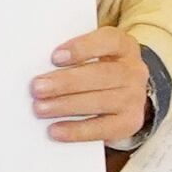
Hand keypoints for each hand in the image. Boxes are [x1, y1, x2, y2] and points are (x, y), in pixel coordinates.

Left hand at [34, 26, 152, 144]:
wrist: (126, 97)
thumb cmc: (99, 71)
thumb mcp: (93, 55)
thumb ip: (72, 58)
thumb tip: (42, 71)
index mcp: (124, 46)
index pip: (108, 41)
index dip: (82, 48)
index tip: (55, 57)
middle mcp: (134, 71)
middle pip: (101, 74)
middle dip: (66, 82)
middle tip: (37, 88)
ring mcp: (135, 98)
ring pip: (100, 101)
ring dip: (66, 105)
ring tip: (40, 108)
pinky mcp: (130, 123)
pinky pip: (102, 129)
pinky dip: (76, 130)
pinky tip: (56, 129)